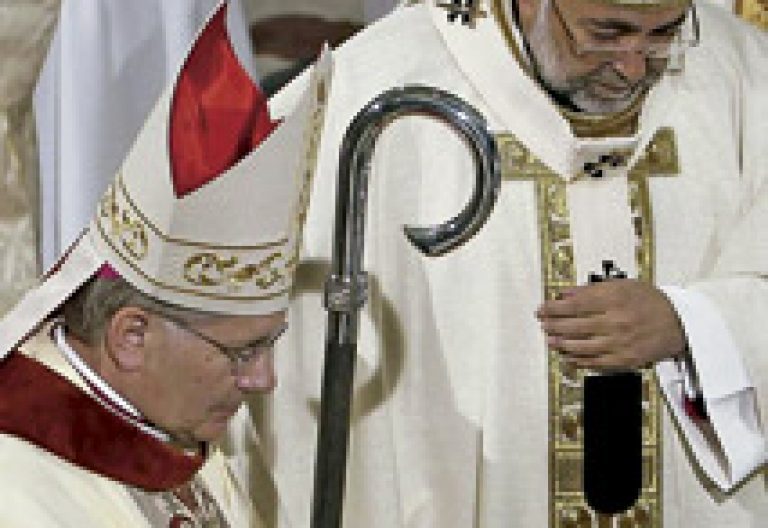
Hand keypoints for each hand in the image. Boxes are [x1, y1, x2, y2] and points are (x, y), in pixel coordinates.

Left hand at [535, 279, 686, 369]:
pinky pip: (596, 362)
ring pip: (581, 346)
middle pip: (574, 326)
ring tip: (550, 341)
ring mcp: (620, 343)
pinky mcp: (625, 360)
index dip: (553, 309)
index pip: (574, 305)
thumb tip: (564, 294)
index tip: (541, 309)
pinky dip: (579, 360)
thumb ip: (592, 290)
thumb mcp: (622, 285)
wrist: (679, 323)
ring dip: (561, 344)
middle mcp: (615, 321)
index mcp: (613, 299)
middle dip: (553, 326)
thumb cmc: (648, 300)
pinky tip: (568, 357)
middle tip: (543, 325)